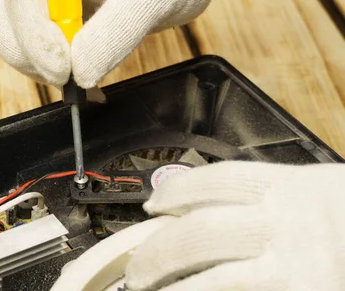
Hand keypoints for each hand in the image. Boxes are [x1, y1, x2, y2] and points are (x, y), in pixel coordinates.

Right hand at [0, 0, 257, 88]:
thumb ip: (115, 31)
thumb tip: (78, 74)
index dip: (34, 38)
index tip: (65, 69)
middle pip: (2, 19)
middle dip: (28, 55)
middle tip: (69, 76)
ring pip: (15, 39)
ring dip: (41, 67)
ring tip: (87, 82)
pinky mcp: (60, 20)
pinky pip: (40, 50)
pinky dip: (56, 71)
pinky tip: (88, 81)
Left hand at [124, 160, 344, 290]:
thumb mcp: (331, 193)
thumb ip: (281, 198)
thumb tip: (213, 203)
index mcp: (300, 189)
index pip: (221, 181)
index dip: (180, 191)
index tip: (154, 203)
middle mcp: (294, 225)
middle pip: (202, 232)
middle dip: (160, 250)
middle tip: (137, 267)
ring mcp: (299, 268)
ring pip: (213, 278)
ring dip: (172, 285)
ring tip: (147, 289)